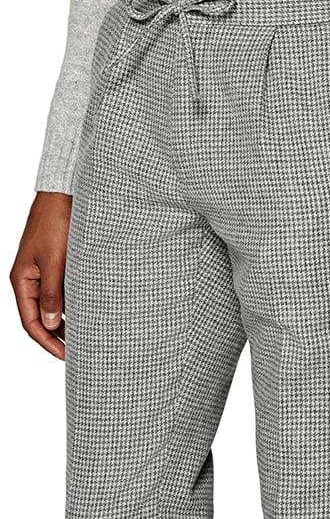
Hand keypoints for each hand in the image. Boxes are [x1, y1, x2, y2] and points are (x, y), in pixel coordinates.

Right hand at [10, 192, 71, 359]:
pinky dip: (69, 303)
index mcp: (22, 280)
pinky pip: (59, 290)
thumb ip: (52, 293)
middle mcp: (29, 278)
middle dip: (55, 335)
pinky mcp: (55, 263)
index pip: (31, 322)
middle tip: (77, 350)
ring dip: (63, 320)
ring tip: (83, 335)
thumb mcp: (55, 261)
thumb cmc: (56, 223)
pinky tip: (85, 310)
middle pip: (39, 317)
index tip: (65, 355)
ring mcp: (41, 271)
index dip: (46, 342)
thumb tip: (49, 325)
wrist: (63, 195)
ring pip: (50, 304)